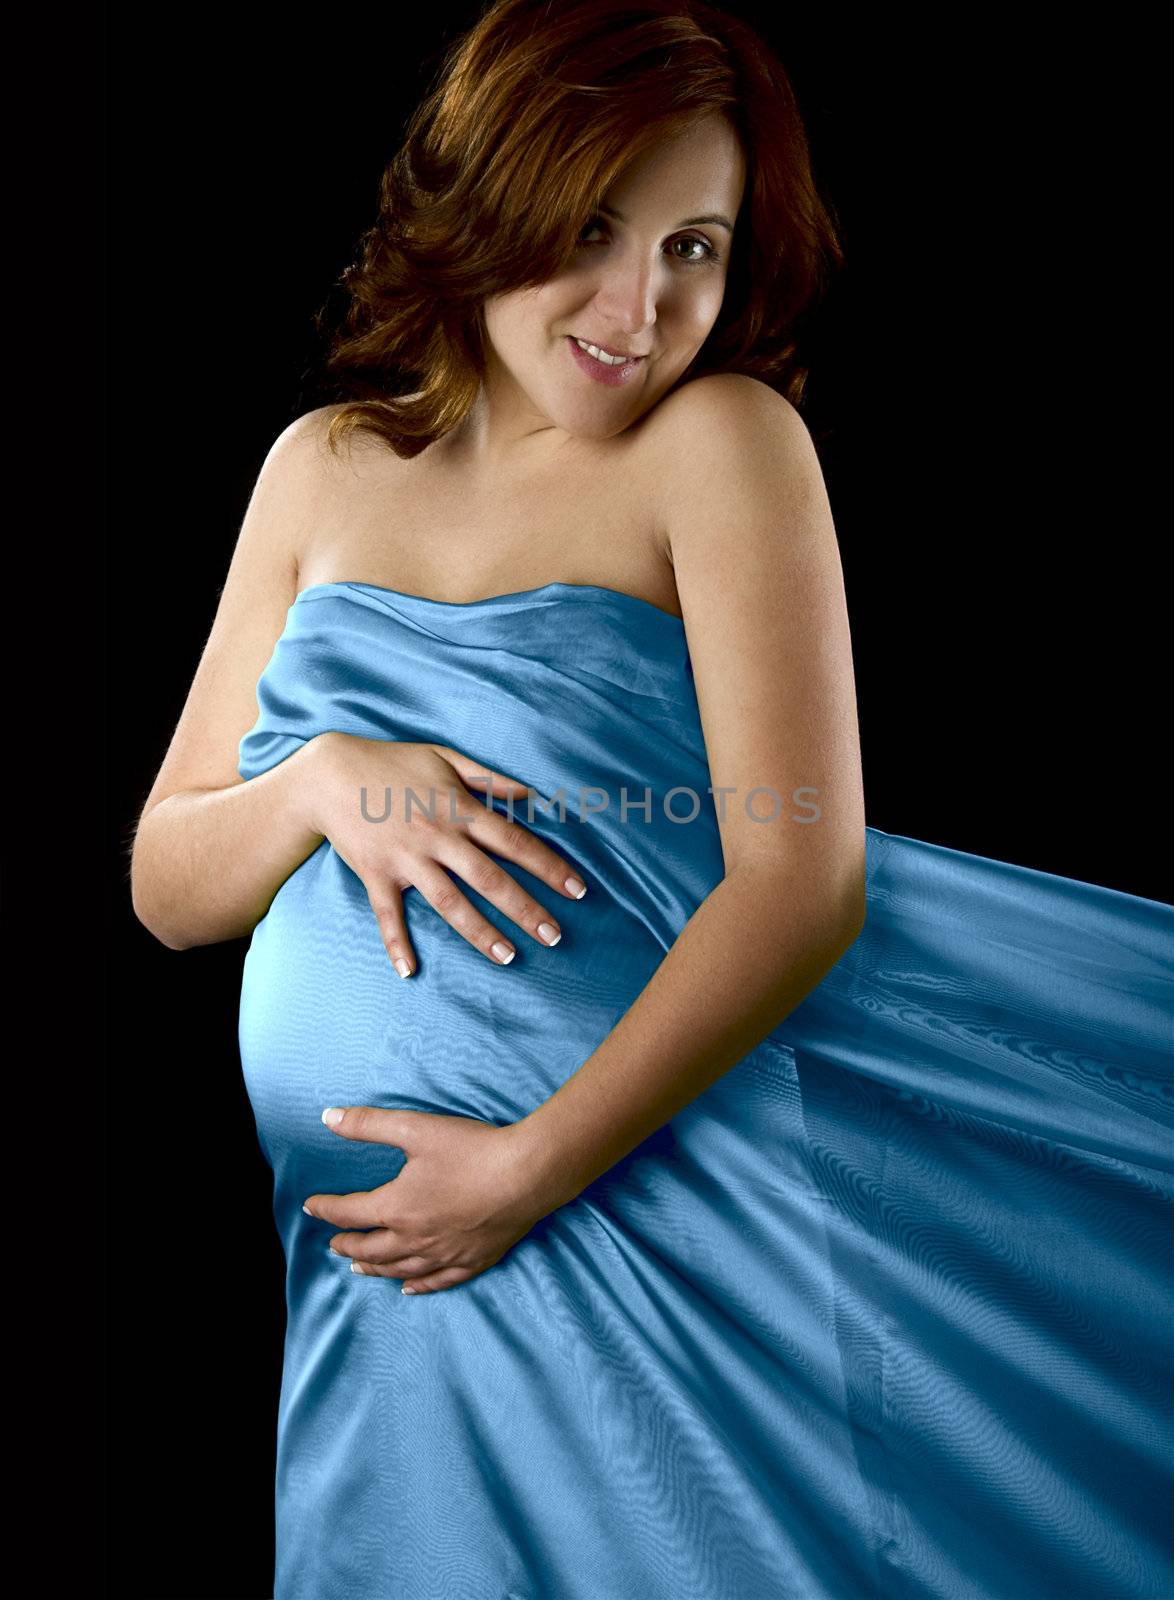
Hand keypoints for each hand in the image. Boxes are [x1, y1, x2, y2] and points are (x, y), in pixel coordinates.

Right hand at [301, 732, 587, 975]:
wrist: (329, 774)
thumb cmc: (393, 763)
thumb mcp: (445, 758)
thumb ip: (489, 778)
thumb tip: (531, 795)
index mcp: (459, 810)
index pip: (515, 842)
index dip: (550, 867)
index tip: (578, 891)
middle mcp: (438, 838)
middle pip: (490, 879)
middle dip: (525, 909)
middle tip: (555, 937)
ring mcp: (406, 859)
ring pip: (450, 902)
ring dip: (480, 932)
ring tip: (508, 957)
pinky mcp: (376, 874)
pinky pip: (388, 915)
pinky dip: (396, 943)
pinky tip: (410, 971)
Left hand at [303, 1104, 551, 1294]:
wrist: (526, 1174)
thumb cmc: (471, 1150)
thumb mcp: (415, 1128)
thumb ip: (368, 1124)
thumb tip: (327, 1117)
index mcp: (397, 1207)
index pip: (349, 1213)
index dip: (326, 1209)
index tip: (311, 1206)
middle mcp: (414, 1238)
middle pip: (371, 1248)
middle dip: (347, 1245)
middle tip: (333, 1244)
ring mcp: (444, 1254)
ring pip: (398, 1269)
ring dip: (374, 1269)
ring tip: (358, 1269)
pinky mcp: (471, 1261)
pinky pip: (436, 1281)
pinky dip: (417, 1285)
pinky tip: (408, 1287)